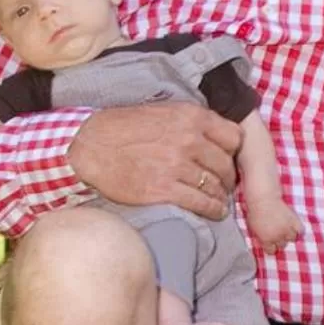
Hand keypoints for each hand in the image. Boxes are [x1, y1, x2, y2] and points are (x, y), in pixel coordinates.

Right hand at [67, 103, 240, 218]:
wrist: (90, 148)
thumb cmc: (123, 129)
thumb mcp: (162, 112)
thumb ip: (190, 121)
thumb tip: (216, 136)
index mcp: (190, 116)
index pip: (233, 137)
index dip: (232, 151)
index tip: (226, 159)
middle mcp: (188, 140)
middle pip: (226, 165)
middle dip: (227, 178)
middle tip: (222, 184)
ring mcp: (176, 166)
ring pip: (216, 187)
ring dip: (220, 197)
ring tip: (218, 201)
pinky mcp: (164, 190)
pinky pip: (201, 204)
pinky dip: (212, 210)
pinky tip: (213, 212)